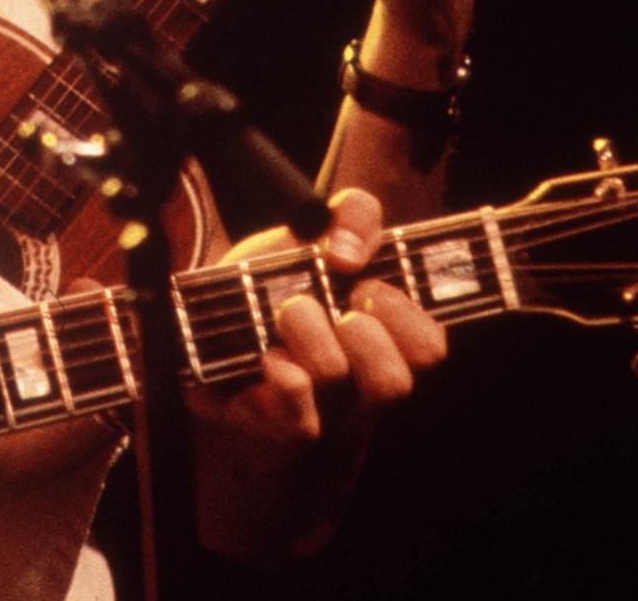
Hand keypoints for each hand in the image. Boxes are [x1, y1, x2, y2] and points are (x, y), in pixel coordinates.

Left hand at [187, 188, 447, 561]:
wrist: (207, 318)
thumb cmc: (279, 280)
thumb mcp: (317, 234)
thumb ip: (354, 215)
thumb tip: (347, 251)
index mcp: (385, 341)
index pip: (430, 348)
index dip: (404, 312)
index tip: (366, 283)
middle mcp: (360, 385)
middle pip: (395, 384)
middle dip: (363, 332)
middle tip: (335, 305)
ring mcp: (320, 410)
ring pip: (339, 384)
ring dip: (311, 334)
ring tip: (286, 313)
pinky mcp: (275, 422)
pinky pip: (297, 420)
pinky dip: (284, 377)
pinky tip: (267, 354)